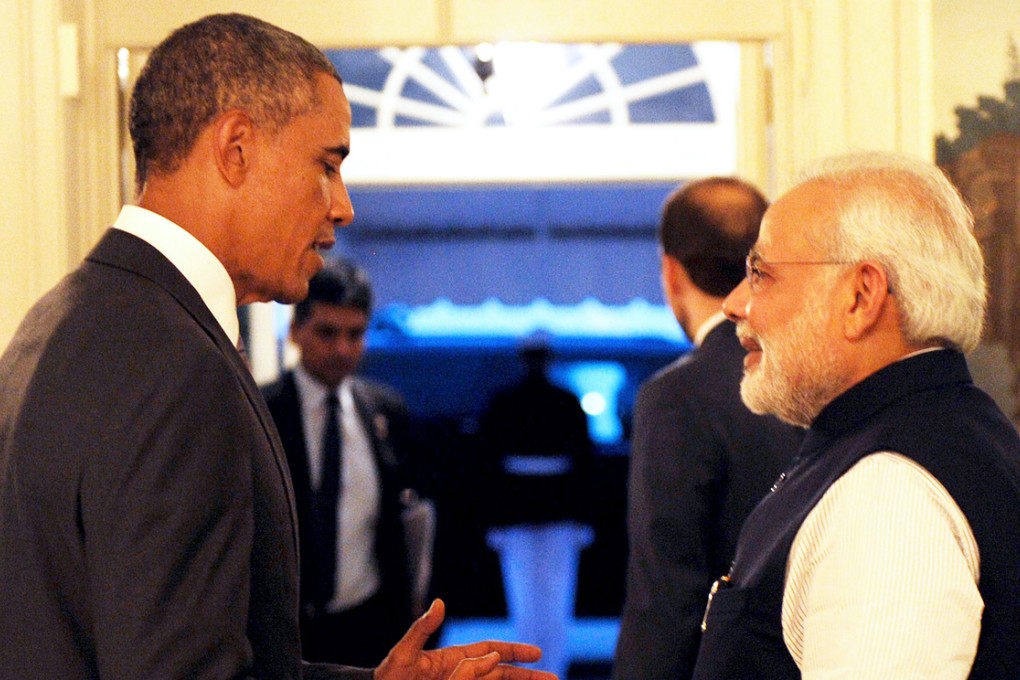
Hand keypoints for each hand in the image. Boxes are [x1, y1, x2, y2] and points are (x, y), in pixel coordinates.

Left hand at [374, 599, 557, 679]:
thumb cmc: (387, 677)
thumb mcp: (403, 654)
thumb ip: (422, 630)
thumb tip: (439, 603)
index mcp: (452, 658)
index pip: (491, 651)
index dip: (514, 651)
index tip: (537, 654)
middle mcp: (460, 674)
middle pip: (501, 673)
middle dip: (527, 676)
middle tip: (554, 679)